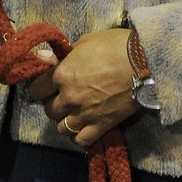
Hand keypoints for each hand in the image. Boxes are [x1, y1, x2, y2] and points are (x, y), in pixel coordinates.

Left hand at [27, 29, 136, 146]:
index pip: (37, 89)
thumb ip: (63, 55)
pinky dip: (80, 136)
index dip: (40, 88)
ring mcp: (84, 114)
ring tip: (74, 114)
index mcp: (61, 75)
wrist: (144, 62)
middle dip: (54, 104)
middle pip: (49, 110)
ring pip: (62, 128)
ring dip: (66, 121)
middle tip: (64, 99)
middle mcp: (68, 97)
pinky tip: (84, 128)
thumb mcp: (84, 42)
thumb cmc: (114, 46)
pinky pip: (81, 140)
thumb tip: (43, 58)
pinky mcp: (101, 126)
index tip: (46, 87)